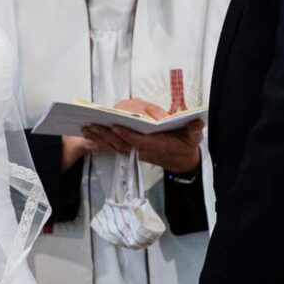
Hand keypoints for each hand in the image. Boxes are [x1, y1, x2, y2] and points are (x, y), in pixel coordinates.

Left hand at [83, 111, 205, 173]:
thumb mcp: (194, 137)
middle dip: (105, 135)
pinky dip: (103, 142)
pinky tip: (92, 136)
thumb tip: (197, 123)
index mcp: (156, 145)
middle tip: (90, 126)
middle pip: (121, 143)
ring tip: (86, 129)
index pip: (138, 140)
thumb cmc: (186, 145)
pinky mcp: (133, 152)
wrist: (182, 160)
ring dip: (100, 138)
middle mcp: (143, 150)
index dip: (126, 134)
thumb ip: (195, 130)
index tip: (115, 126)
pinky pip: (115, 148)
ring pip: (115, 146)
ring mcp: (137, 152)